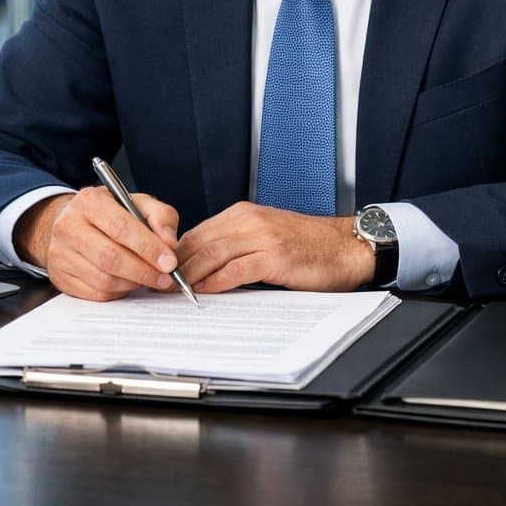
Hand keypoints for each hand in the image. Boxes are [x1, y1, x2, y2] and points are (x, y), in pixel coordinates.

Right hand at [14, 187, 181, 301]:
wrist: (75, 223)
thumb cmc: (111, 214)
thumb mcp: (138, 203)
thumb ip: (160, 217)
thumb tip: (169, 243)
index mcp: (89, 201)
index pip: (121, 227)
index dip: (148, 248)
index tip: (170, 261)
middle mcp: (68, 226)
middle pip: (110, 257)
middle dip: (144, 271)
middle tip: (165, 277)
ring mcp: (61, 253)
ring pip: (103, 279)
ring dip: (133, 283)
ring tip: (148, 278)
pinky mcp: (61, 276)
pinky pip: (95, 293)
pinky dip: (118, 292)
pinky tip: (128, 282)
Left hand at [174, 202, 373, 293]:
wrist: (346, 247)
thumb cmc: (308, 246)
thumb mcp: (266, 235)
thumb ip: (237, 244)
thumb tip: (202, 267)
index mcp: (244, 214)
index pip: (197, 232)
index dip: (175, 254)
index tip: (161, 273)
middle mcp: (250, 220)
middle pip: (199, 242)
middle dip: (176, 266)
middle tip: (159, 286)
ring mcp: (263, 237)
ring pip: (213, 254)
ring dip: (189, 275)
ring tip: (174, 292)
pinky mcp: (276, 257)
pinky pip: (236, 269)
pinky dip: (216, 281)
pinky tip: (204, 291)